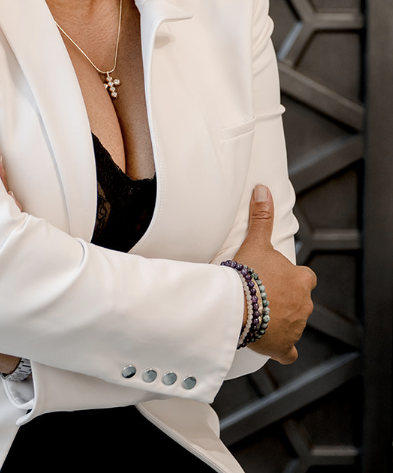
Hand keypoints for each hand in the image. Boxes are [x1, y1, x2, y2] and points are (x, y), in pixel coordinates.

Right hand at [233, 184, 315, 363]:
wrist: (237, 306)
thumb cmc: (248, 274)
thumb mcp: (255, 242)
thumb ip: (261, 217)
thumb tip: (263, 189)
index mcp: (301, 281)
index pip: (304, 278)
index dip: (291, 277)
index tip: (275, 276)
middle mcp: (304, 305)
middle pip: (300, 300)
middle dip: (286, 299)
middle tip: (263, 294)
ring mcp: (296, 328)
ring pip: (294, 323)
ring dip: (281, 320)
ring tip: (259, 314)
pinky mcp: (284, 347)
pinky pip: (289, 352)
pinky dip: (284, 350)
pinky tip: (274, 347)